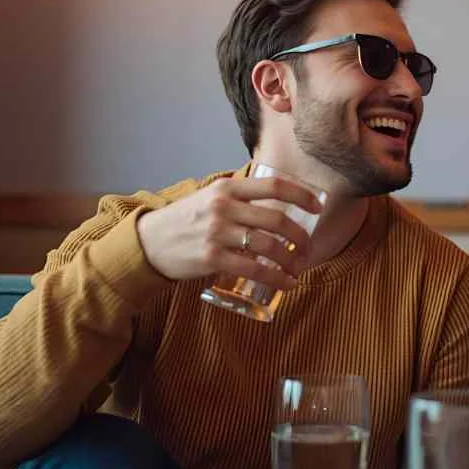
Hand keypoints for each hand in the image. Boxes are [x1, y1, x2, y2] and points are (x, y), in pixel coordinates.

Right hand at [136, 176, 323, 289]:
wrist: (150, 243)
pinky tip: (287, 283)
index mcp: (228, 187)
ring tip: (298, 268)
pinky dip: (277, 278)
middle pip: (277, 219)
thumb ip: (240, 199)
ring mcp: (217, 232)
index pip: (274, 186)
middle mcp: (224, 207)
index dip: (302, 196)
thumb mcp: (211, 197)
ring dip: (291, 259)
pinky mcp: (212, 258)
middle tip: (308, 247)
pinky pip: (255, 269)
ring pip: (269, 246)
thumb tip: (278, 205)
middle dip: (300, 236)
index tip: (318, 207)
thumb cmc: (186, 220)